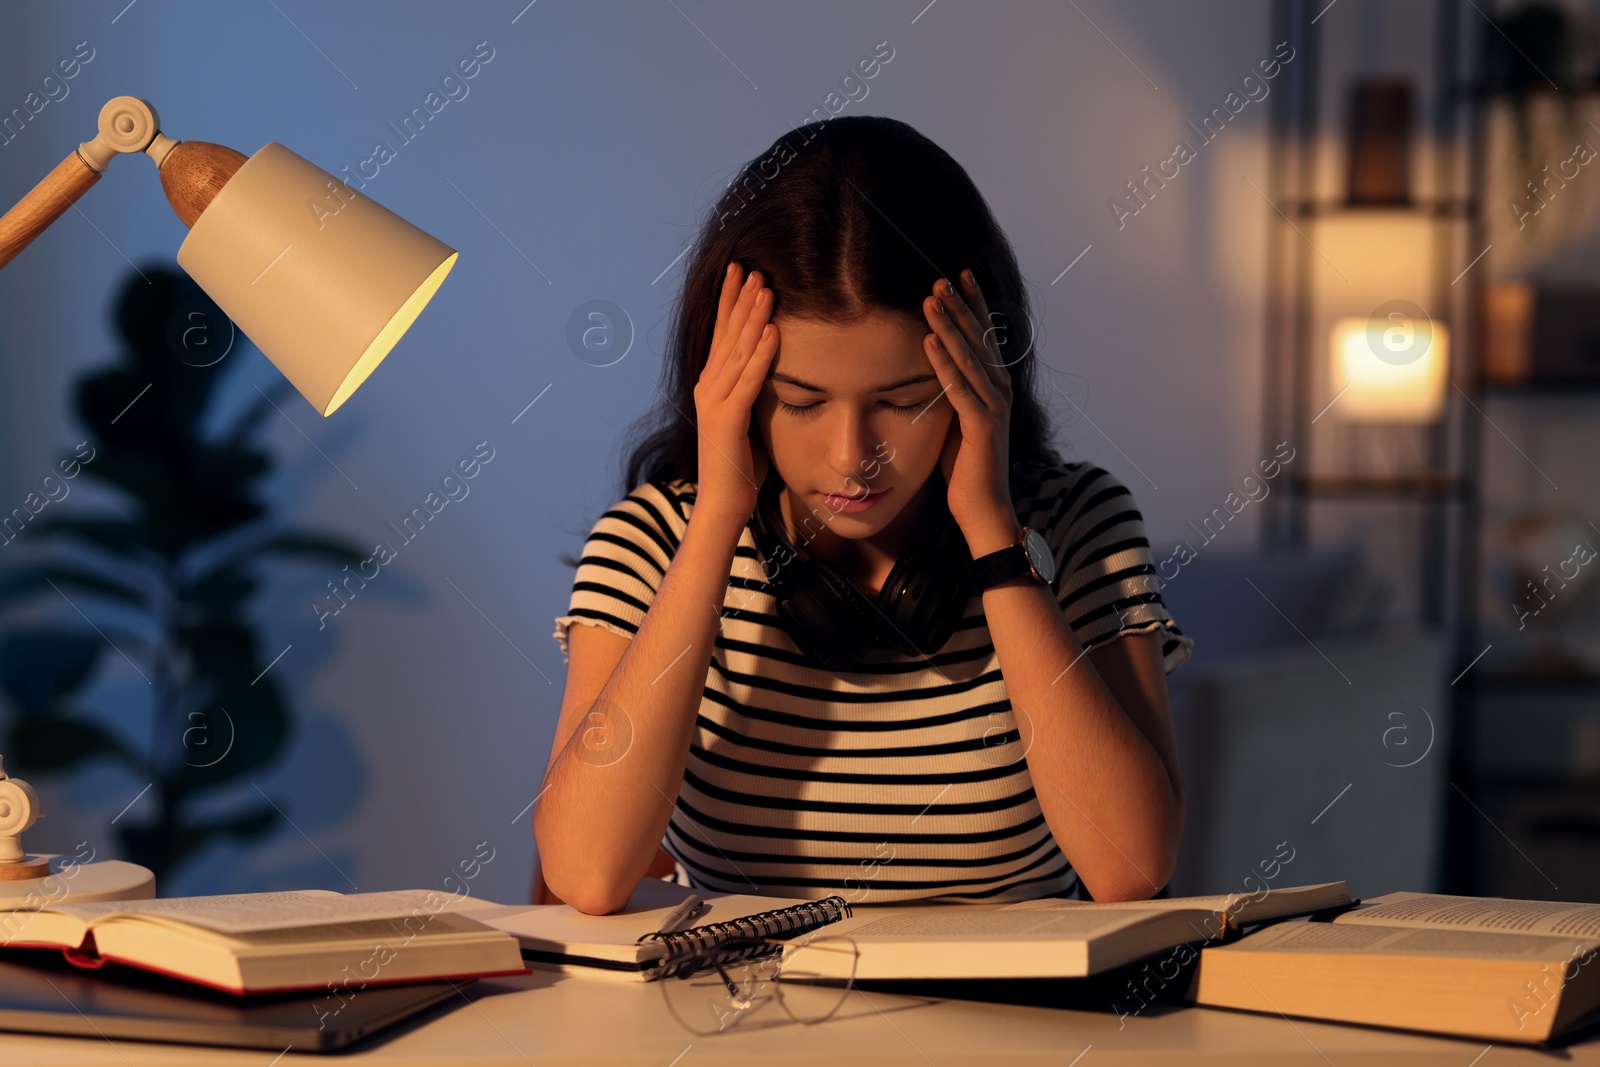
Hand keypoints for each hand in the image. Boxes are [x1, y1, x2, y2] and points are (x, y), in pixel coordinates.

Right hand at [692, 261, 778, 529]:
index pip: (720, 334)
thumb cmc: (739, 464)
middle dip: (739, 299)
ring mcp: (714, 403)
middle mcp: (707, 388)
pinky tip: (773, 332)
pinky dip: (761, 355)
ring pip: (736, 351)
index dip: (729, 302)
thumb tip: (766, 365)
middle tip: (751, 267)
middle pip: (725, 335)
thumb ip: (749, 390)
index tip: (740, 272)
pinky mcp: (728, 420)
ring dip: (752, 318)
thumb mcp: (745, 417)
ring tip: (765, 289)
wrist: (724, 502)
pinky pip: (748, 381)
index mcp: (710, 385)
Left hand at [922, 270, 1018, 548]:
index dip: (974, 305)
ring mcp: (994, 407)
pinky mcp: (982, 426)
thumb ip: (952, 390)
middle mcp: (1000, 391)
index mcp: (995, 386)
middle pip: (980, 339)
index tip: (959, 276)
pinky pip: (960, 388)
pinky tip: (929, 341)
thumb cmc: (966, 466)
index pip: (984, 337)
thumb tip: (932, 364)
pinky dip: (944, 363)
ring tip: (932, 298)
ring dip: (950, 326)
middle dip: (961, 305)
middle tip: (942, 276)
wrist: (984, 507)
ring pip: (970, 357)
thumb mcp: (956, 418)